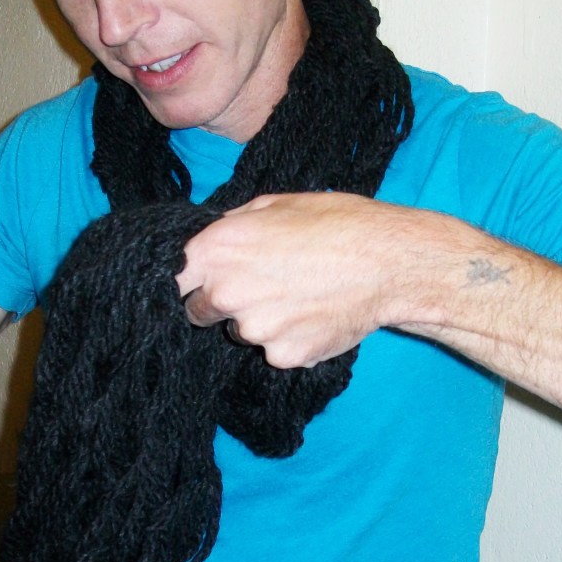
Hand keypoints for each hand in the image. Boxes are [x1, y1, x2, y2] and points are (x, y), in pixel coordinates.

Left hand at [175, 192, 427, 367]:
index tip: (199, 283)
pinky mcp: (283, 356)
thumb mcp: (276, 205)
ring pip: (241, 333)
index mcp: (216, 250)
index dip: (187, 281)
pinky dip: (291, 340)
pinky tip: (315, 316)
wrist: (388, 263)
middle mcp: (225, 293)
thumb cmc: (336, 224)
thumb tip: (216, 236)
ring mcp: (254, 330)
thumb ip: (234, 224)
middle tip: (260, 287)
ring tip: (298, 297)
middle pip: (200, 312)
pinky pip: (276, 351)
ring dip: (259, 322)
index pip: (173, 278)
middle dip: (221, 303)